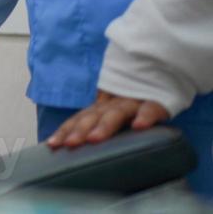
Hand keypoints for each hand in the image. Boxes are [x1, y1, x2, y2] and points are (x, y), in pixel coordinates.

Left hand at [46, 92, 169, 148]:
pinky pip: (151, 108)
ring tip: (94, 139)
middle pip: (94, 116)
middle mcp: (114, 103)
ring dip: (105, 125)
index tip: (51, 144)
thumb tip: (80, 143)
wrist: (160, 69)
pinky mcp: (157, 101)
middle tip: (69, 144)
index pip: (80, 119)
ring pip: (118, 113)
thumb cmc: (136, 97)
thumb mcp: (115, 109)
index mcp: (102, 106)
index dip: (66, 130)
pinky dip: (145, 116)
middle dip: (79, 130)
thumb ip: (100, 121)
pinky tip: (139, 126)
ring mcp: (134, 100)